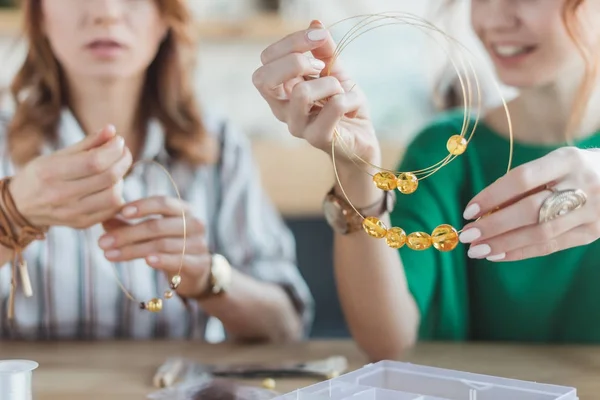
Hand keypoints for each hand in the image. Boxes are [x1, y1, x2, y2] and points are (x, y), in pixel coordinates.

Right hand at [9, 125, 131, 228]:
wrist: (21, 206)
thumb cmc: (42, 175)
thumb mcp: (57, 155)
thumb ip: (87, 143)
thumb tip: (112, 130)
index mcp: (51, 173)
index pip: (94, 162)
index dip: (113, 149)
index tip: (119, 141)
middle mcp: (60, 195)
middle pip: (108, 178)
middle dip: (123, 161)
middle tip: (123, 152)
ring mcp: (72, 213)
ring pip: (113, 196)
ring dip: (122, 179)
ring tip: (115, 170)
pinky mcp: (82, 224)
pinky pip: (111, 210)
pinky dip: (117, 195)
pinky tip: (111, 186)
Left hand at [99, 196, 210, 298]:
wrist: (197, 272)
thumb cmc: (171, 246)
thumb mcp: (151, 233)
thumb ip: (130, 224)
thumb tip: (103, 218)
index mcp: (183, 210)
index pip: (163, 202)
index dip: (142, 206)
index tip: (121, 212)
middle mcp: (194, 224)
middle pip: (158, 226)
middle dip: (127, 233)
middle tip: (102, 242)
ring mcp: (198, 244)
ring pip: (162, 244)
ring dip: (133, 250)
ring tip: (109, 255)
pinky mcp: (198, 263)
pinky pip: (178, 260)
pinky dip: (162, 260)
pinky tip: (146, 261)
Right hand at [252, 20, 380, 167]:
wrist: (362, 138)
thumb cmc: (343, 104)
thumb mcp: (335, 69)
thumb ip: (324, 49)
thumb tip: (315, 25)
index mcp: (280, 90)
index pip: (266, 59)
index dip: (291, 42)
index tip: (318, 38)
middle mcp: (281, 109)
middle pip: (264, 78)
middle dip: (296, 61)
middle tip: (321, 66)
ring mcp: (297, 126)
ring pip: (301, 94)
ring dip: (329, 83)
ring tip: (339, 90)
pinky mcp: (318, 138)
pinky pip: (333, 107)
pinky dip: (348, 98)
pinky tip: (351, 106)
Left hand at [458, 147, 599, 260]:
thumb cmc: (576, 170)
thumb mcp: (556, 164)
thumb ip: (525, 183)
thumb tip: (484, 209)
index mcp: (567, 160)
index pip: (522, 179)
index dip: (493, 195)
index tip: (468, 210)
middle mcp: (582, 184)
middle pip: (530, 209)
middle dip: (494, 225)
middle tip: (467, 235)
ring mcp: (591, 211)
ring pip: (540, 232)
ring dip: (504, 243)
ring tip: (477, 250)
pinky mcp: (593, 232)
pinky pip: (552, 246)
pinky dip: (521, 252)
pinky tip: (498, 254)